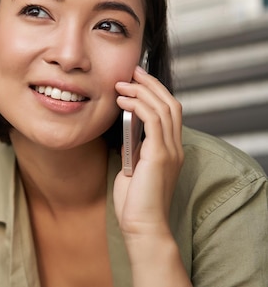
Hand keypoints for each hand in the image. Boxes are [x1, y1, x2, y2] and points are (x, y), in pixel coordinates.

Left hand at [113, 65, 183, 238]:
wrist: (142, 225)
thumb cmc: (134, 201)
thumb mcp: (132, 167)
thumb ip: (133, 148)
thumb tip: (122, 129)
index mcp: (170, 149)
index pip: (169, 110)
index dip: (154, 91)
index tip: (136, 78)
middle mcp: (175, 147)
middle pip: (169, 103)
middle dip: (150, 84)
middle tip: (131, 71)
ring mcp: (170, 150)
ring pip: (163, 107)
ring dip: (141, 91)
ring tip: (121, 84)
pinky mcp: (160, 155)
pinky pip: (154, 120)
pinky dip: (138, 105)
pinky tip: (122, 100)